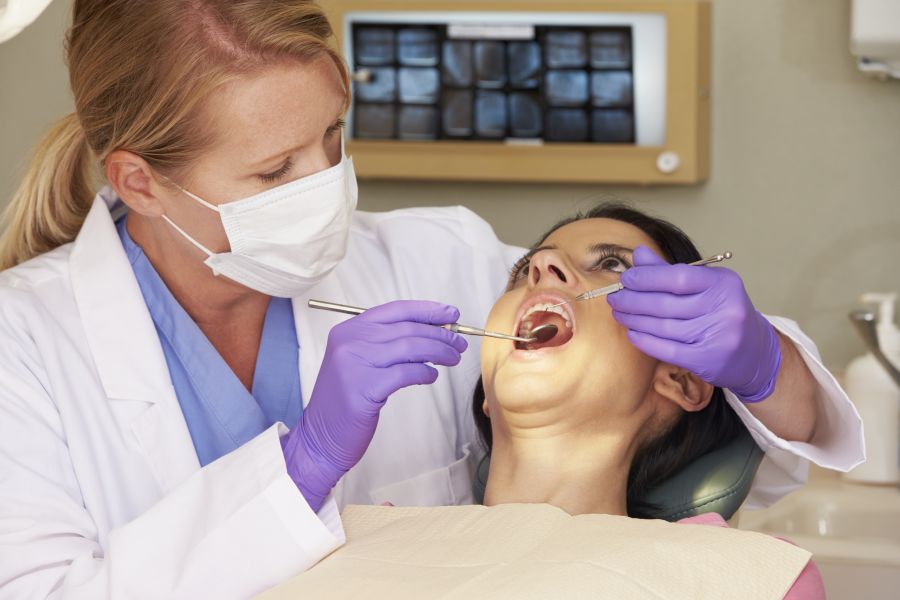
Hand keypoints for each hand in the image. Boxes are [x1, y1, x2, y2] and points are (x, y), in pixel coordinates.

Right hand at [281, 301, 467, 510]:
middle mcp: (350, 341)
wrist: (320, 436)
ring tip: (452, 358)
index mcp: (349, 329)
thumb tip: (433, 332)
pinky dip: (425, 373)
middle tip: (459, 343)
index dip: (428, 310)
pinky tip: (431, 377)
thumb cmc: (345, 400)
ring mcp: (355, 364)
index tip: (451, 315)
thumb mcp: (359, 361)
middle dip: (440, 334)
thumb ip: (386, 343)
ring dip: (439, 352)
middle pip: (407, 329)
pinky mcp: (365, 388)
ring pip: (411, 348)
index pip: (396, 310)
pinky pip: (406, 373)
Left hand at [607, 246, 781, 402]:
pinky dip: (645, 341)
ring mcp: (718, 336)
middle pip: (665, 303)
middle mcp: (724, 308)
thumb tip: (638, 254)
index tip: (627, 278)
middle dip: (633, 300)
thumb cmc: (723, 312)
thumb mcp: (705, 286)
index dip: (647, 277)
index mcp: (723, 284)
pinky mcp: (708, 360)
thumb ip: (669, 270)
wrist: (754, 352)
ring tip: (620, 314)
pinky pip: (667, 349)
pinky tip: (632, 333)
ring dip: (635, 320)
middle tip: (615, 298)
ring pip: (663, 327)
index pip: (677, 276)